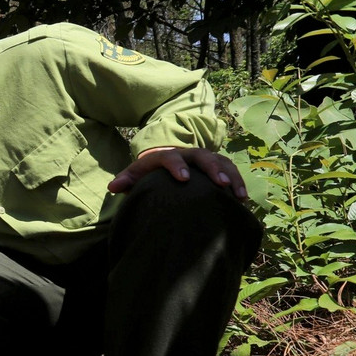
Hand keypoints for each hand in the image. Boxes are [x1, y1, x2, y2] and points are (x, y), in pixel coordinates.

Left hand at [108, 146, 247, 199]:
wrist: (163, 162)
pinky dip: (238, 183)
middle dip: (212, 169)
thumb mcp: (136, 174)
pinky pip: (230, 171)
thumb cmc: (148, 173)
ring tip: (238, 195)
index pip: (171, 157)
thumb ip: (126, 180)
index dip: (177, 166)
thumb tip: (113, 186)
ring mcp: (204, 159)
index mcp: (166, 155)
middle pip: (203, 157)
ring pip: (221, 163)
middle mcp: (188, 154)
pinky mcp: (216, 166)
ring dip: (231, 177)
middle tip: (220, 184)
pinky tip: (242, 200)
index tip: (183, 179)